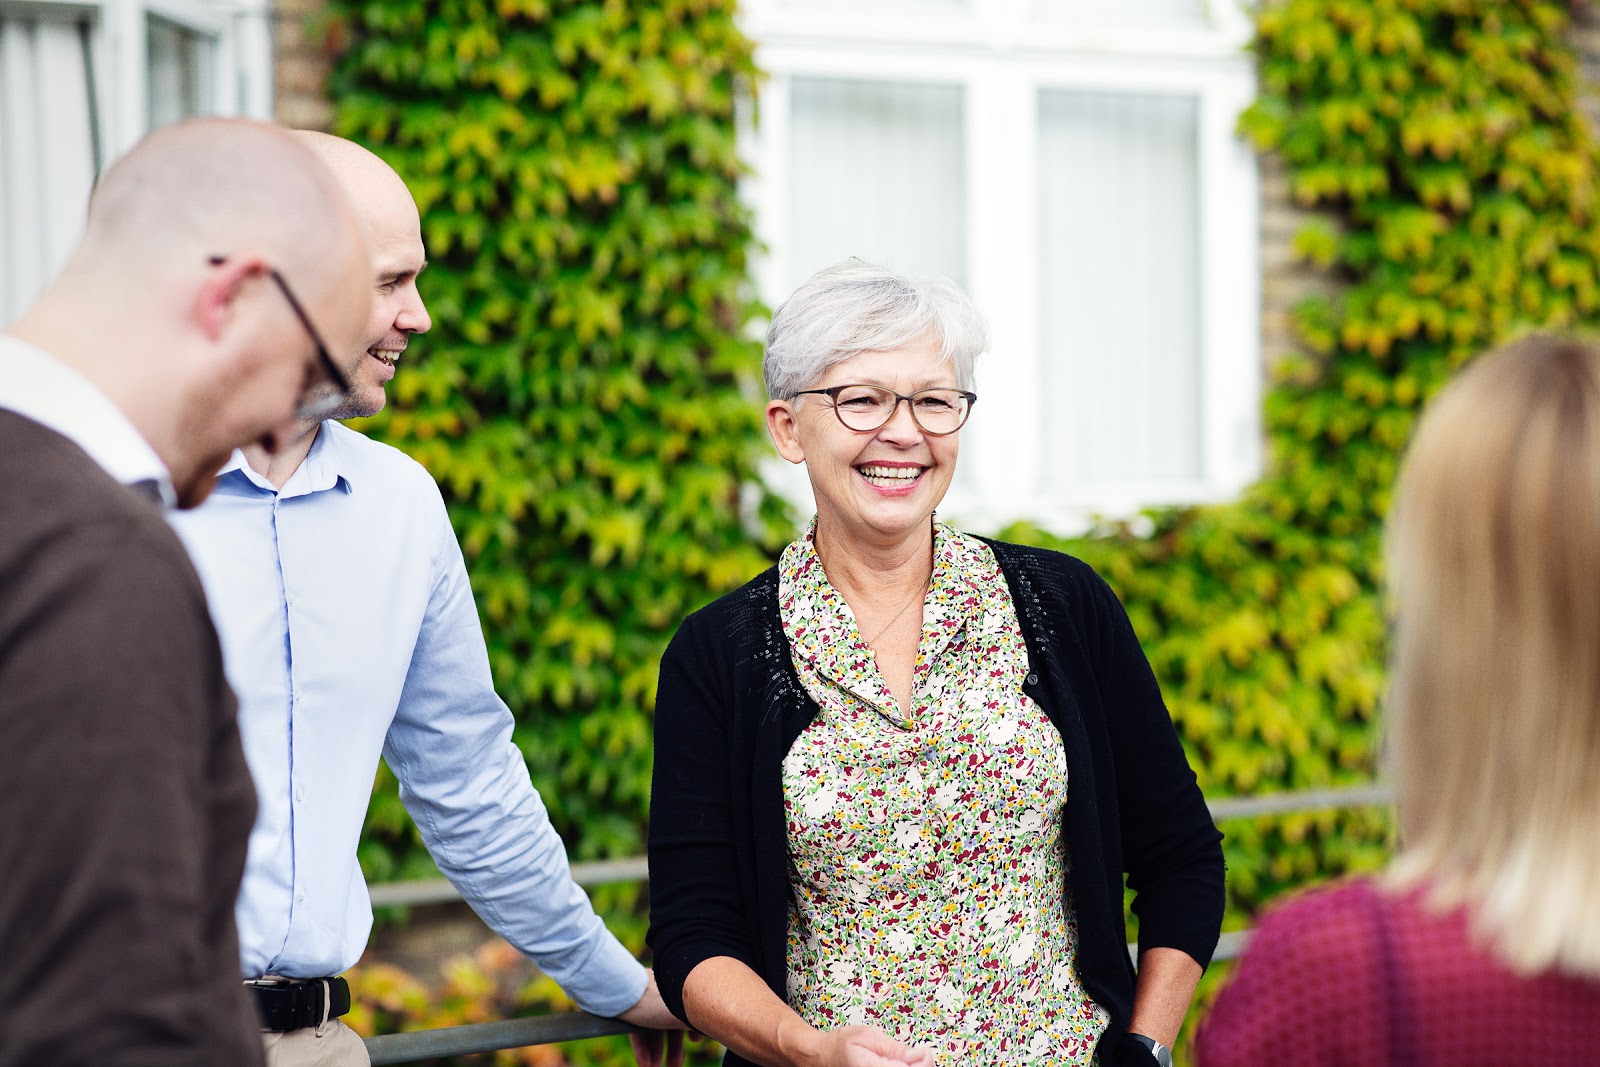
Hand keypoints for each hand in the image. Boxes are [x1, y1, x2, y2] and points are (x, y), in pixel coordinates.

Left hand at [619, 969, 688, 1066]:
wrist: (624, 991)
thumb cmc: (659, 1001)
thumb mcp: (682, 1015)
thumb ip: (696, 1023)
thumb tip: (713, 1030)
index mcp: (678, 988)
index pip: (687, 1010)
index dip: (692, 1028)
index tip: (694, 1041)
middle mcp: (662, 991)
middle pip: (670, 1024)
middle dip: (673, 1049)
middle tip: (674, 1066)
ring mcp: (645, 1000)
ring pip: (653, 1030)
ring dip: (655, 1052)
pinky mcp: (629, 1009)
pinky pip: (638, 1031)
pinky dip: (642, 1048)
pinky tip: (644, 1063)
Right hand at [809, 1025, 935, 1066]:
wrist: (821, 1057)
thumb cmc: (841, 1044)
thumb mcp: (867, 1035)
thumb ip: (894, 1048)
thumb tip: (920, 1056)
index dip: (923, 1061)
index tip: (922, 1051)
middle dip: (919, 1066)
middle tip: (916, 1054)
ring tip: (906, 1060)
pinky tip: (899, 1066)